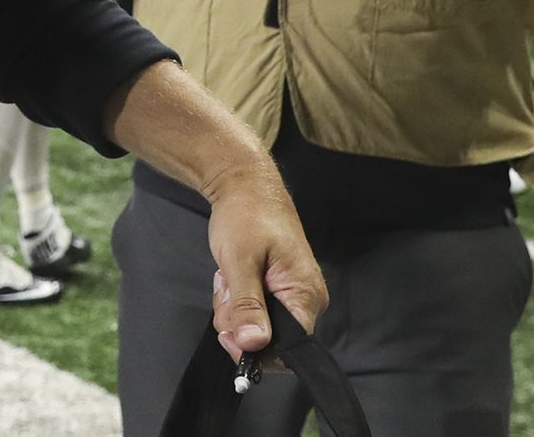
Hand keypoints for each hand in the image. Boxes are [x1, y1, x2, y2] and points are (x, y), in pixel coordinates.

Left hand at [205, 160, 326, 363]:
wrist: (243, 184)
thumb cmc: (245, 215)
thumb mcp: (239, 261)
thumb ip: (247, 305)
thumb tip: (254, 345)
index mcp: (306, 295)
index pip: (289, 348)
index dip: (256, 348)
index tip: (227, 333)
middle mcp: (305, 300)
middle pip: (267, 338)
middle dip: (237, 319)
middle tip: (227, 285)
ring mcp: (290, 294)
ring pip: (253, 324)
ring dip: (232, 304)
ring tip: (229, 274)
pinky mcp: (276, 289)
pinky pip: (251, 308)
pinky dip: (234, 296)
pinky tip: (230, 275)